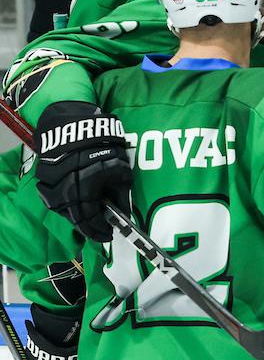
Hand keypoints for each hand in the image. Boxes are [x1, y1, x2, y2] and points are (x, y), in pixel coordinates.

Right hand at [34, 101, 131, 241]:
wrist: (75, 124)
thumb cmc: (103, 146)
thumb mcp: (121, 171)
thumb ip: (121, 195)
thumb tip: (123, 214)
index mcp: (84, 189)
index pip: (90, 219)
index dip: (99, 230)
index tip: (108, 235)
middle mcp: (63, 190)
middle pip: (75, 218)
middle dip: (89, 226)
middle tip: (100, 231)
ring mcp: (50, 185)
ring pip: (63, 210)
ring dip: (77, 216)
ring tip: (90, 219)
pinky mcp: (43, 179)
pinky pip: (55, 199)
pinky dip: (68, 204)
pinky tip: (78, 205)